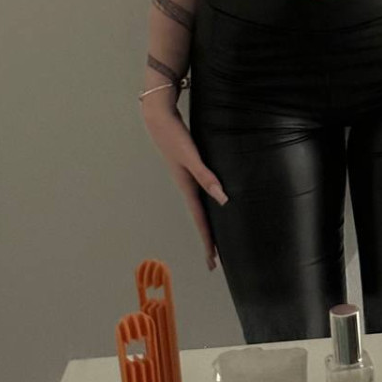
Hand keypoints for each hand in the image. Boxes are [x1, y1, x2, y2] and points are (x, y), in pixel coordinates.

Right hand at [140, 101, 228, 271]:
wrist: (158, 118)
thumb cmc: (174, 137)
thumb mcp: (191, 157)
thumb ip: (206, 176)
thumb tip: (223, 199)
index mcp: (187, 188)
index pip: (201, 221)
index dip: (208, 241)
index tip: (213, 262)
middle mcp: (187, 186)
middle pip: (200, 218)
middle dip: (207, 239)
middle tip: (215, 260)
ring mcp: (187, 177)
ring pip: (200, 206)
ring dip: (207, 221)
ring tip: (215, 236)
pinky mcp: (189, 167)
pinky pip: (201, 191)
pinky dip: (208, 200)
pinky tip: (214, 199)